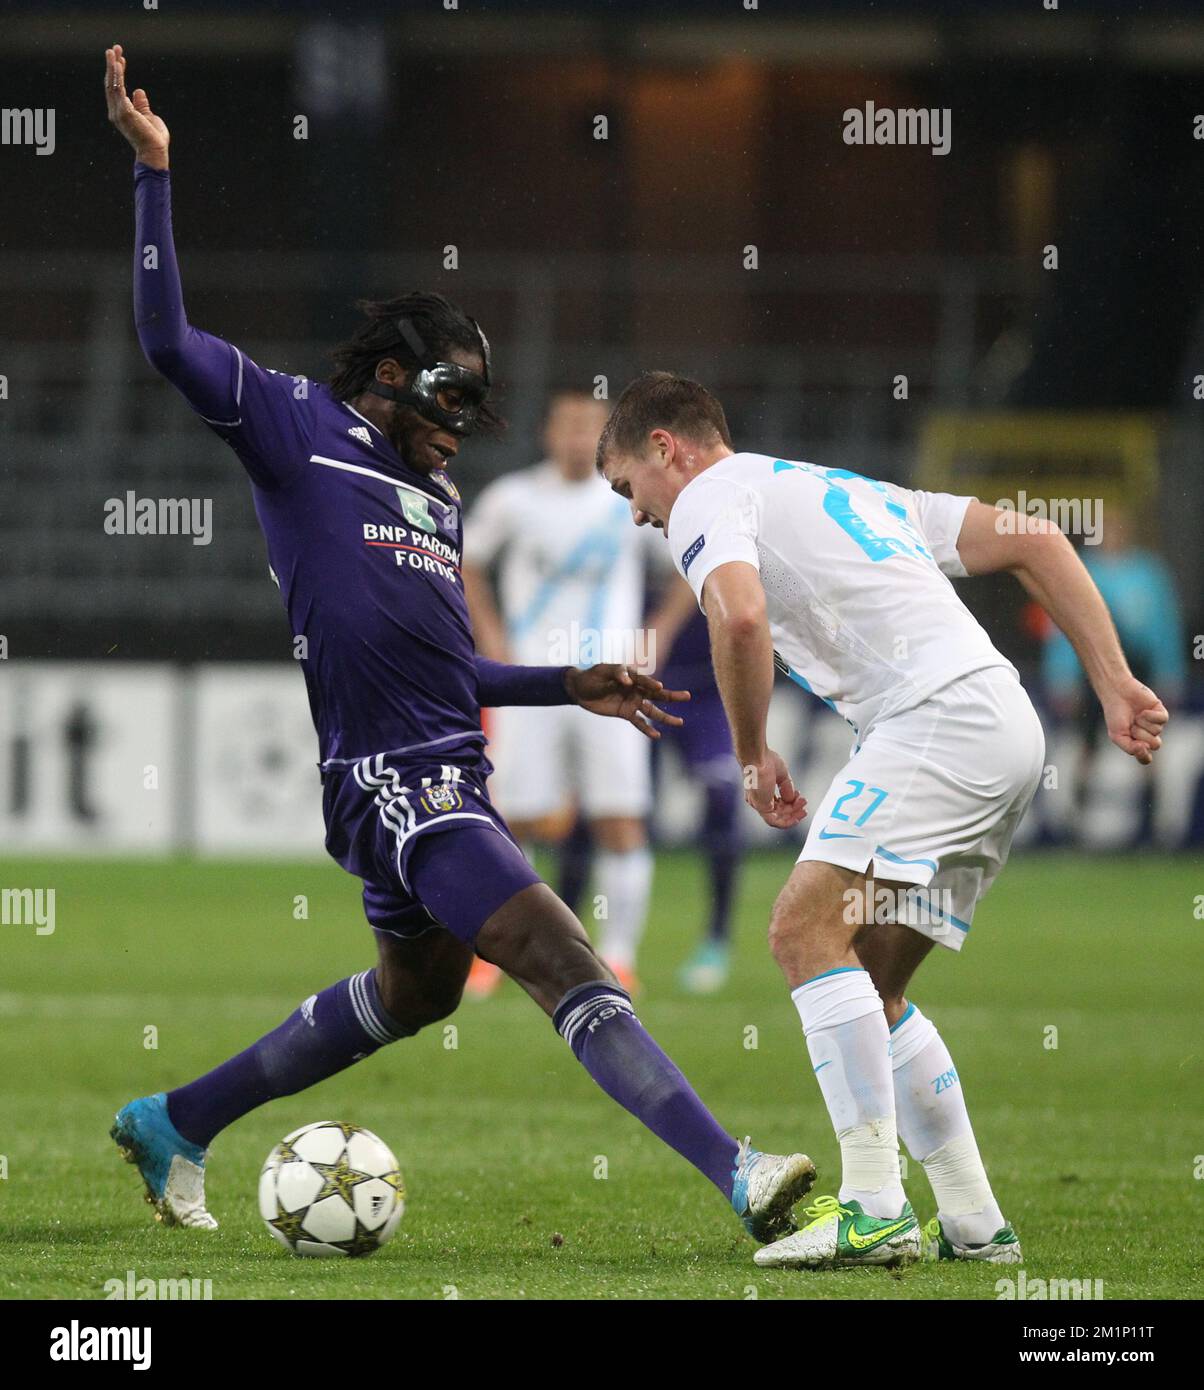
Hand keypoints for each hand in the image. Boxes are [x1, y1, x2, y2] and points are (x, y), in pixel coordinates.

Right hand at [105, 44, 169, 168]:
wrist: (155, 152)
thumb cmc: (153, 138)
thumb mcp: (149, 117)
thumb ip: (142, 105)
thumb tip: (138, 90)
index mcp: (121, 112)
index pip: (117, 89)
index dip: (118, 73)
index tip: (121, 59)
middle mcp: (116, 111)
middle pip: (111, 84)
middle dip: (112, 66)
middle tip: (113, 49)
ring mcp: (118, 112)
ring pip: (113, 85)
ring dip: (113, 67)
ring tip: (114, 52)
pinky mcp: (124, 112)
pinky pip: (119, 90)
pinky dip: (118, 77)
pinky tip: (119, 65)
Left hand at [564, 665, 689, 740]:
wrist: (580, 689)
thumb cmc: (593, 676)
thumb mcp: (603, 671)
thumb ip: (617, 674)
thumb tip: (628, 681)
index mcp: (632, 675)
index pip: (644, 680)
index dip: (651, 683)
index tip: (660, 687)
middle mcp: (636, 689)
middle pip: (657, 694)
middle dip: (671, 696)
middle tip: (687, 696)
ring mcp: (632, 702)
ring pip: (652, 710)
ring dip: (665, 717)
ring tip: (680, 722)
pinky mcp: (626, 713)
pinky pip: (639, 722)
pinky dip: (647, 728)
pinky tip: (657, 735)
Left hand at [743, 747, 807, 828]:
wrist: (757, 757)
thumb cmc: (765, 760)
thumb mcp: (781, 775)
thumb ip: (787, 788)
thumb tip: (792, 799)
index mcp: (761, 792)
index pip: (776, 804)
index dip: (790, 803)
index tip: (800, 797)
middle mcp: (758, 800)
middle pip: (778, 812)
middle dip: (794, 810)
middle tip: (804, 806)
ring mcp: (758, 804)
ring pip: (777, 818)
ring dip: (792, 816)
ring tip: (803, 811)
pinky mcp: (761, 807)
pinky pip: (774, 821)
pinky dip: (786, 822)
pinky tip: (796, 819)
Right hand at [1100, 675, 1167, 765]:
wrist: (1116, 693)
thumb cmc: (1115, 715)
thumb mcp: (1117, 735)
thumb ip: (1129, 747)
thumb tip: (1146, 749)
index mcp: (1137, 743)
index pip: (1146, 758)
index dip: (1144, 756)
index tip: (1139, 747)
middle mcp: (1148, 735)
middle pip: (1154, 744)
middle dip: (1141, 735)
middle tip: (1131, 726)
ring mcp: (1155, 724)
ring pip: (1157, 731)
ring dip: (1143, 723)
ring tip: (1135, 716)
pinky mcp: (1160, 712)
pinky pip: (1162, 720)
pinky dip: (1151, 716)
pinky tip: (1143, 711)